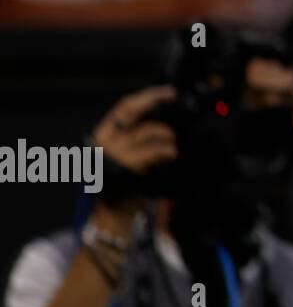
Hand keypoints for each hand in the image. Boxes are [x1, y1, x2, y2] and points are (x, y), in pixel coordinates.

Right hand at [88, 85, 179, 225]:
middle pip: (131, 111)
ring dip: (166, 133)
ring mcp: (115, 153)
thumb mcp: (123, 155)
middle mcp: (105, 141)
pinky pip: (152, 150)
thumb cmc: (122, 184)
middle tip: (174, 97)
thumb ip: (136, 135)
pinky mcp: (127, 166)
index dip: (146, 96)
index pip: (124, 107)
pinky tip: (173, 153)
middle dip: (154, 99)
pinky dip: (165, 149)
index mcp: (103, 135)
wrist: (112, 215)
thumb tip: (164, 116)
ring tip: (174, 143)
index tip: (168, 92)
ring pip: (146, 130)